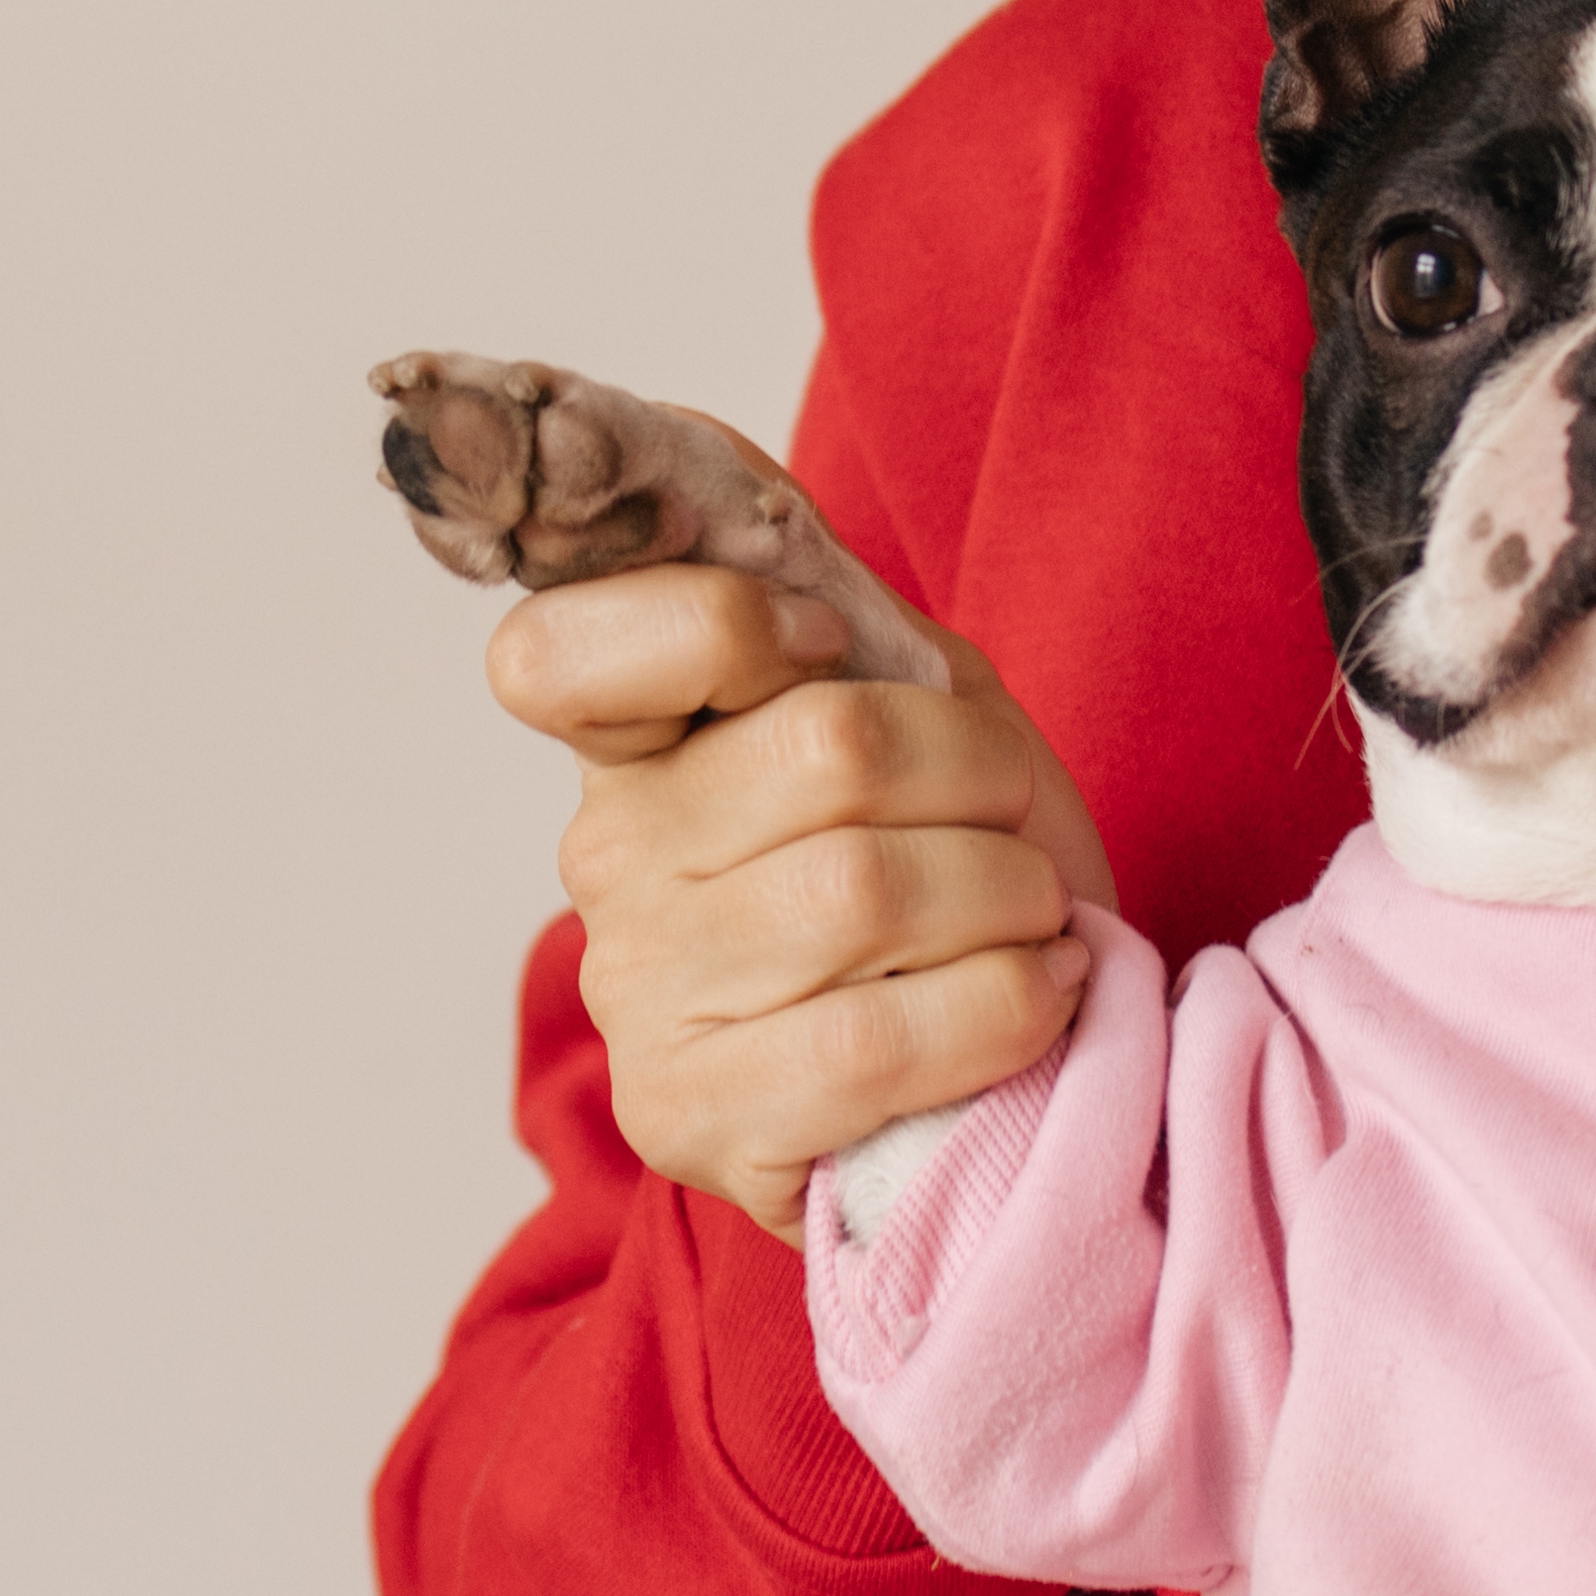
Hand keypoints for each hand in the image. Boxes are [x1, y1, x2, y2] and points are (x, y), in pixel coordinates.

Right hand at [495, 566, 1114, 1244]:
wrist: (1009, 1053)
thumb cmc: (951, 851)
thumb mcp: (897, 682)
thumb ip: (808, 576)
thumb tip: (718, 475)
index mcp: (635, 740)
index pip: (558, 652)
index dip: (717, 621)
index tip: (821, 643)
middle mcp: (608, 860)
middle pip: (824, 751)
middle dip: (979, 775)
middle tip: (1011, 816)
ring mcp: (639, 998)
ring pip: (865, 892)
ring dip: (1011, 897)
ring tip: (1032, 914)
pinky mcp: (693, 1120)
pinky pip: (871, 1043)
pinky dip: (1003, 1008)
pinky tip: (1037, 994)